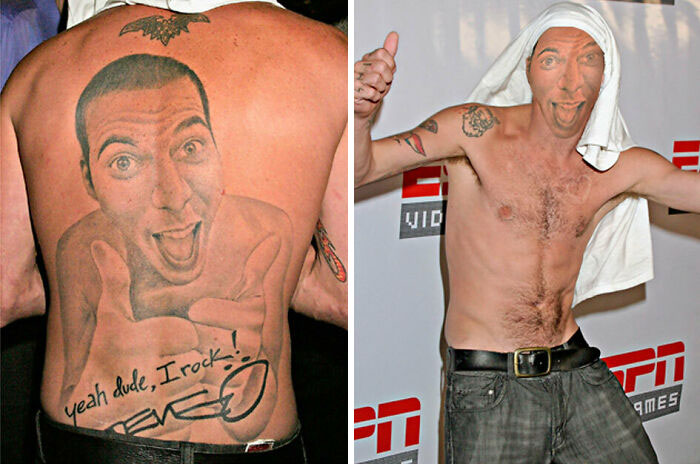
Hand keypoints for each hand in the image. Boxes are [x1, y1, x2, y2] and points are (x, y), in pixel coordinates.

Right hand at [63, 240, 200, 430]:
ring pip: (200, 385)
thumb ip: (114, 282)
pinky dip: (193, 404)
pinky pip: (197, 409)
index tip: (173, 337)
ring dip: (195, 381)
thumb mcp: (109, 316)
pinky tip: (174, 398)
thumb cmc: (105, 353)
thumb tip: (101, 245)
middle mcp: (135, 376)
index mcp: (127, 343)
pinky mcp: (158, 425)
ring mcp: (147, 406)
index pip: (186, 334)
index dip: (184, 334)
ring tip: (174, 378)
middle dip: (192, 359)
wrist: (91, 408)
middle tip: (175, 359)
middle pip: (197, 362)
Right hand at [354, 31, 398, 120]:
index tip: (388, 74)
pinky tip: (370, 97)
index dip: (391, 66)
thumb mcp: (385, 70)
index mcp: (366, 59)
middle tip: (382, 84)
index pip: (383, 53)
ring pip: (376, 78)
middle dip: (387, 79)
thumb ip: (389, 53)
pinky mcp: (351, 91)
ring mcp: (353, 78)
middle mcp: (358, 65)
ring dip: (380, 89)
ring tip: (375, 90)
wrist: (363, 107)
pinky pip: (370, 92)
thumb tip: (394, 34)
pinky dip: (375, 97)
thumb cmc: (373, 89)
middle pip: (381, 66)